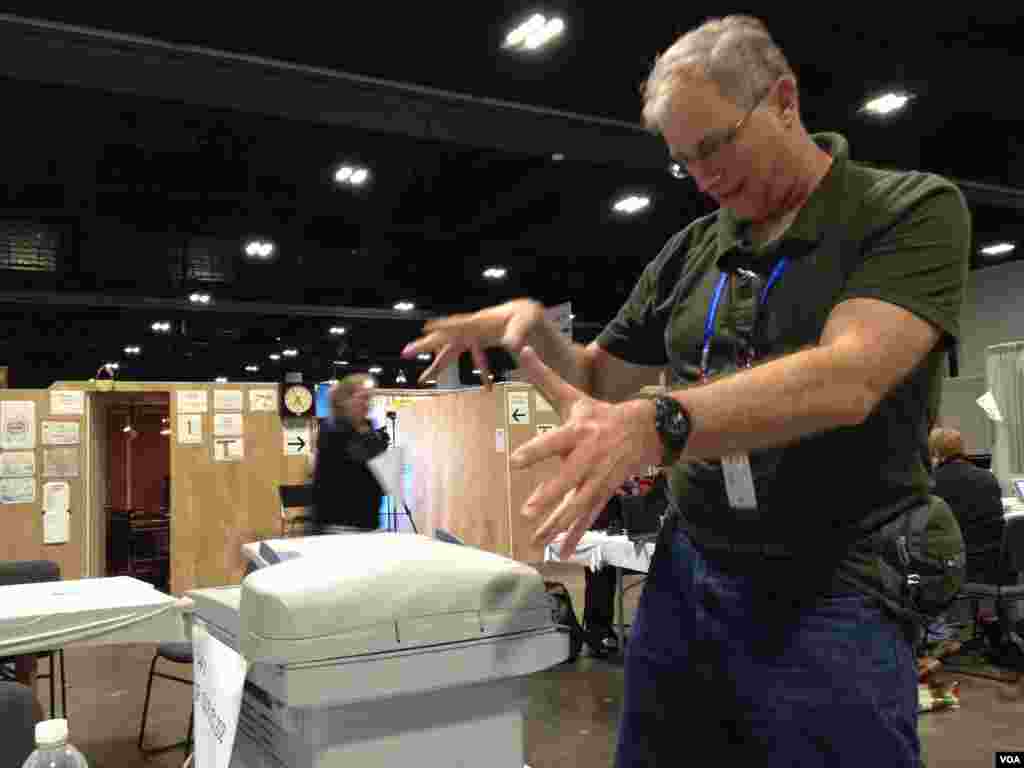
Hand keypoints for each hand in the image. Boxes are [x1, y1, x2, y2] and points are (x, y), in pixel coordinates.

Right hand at [401, 299, 544, 388]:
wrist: (529, 317)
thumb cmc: (527, 315)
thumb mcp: (526, 320)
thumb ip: (518, 332)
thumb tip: (510, 345)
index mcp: (481, 322)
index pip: (459, 324)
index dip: (443, 327)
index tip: (426, 329)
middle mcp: (473, 329)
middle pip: (445, 338)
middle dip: (425, 346)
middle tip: (405, 352)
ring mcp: (475, 337)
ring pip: (452, 351)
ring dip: (439, 365)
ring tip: (423, 379)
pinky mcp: (480, 343)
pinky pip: (473, 360)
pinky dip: (480, 375)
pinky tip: (487, 388)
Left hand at [509, 347, 661, 558]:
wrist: (646, 431)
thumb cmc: (599, 414)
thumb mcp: (573, 395)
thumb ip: (544, 378)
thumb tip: (521, 350)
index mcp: (578, 431)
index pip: (554, 441)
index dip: (536, 451)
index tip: (515, 460)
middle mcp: (588, 457)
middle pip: (568, 479)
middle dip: (550, 496)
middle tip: (528, 510)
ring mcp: (598, 478)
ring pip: (577, 504)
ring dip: (558, 524)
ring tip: (537, 540)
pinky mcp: (604, 493)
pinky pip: (588, 516)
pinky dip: (577, 535)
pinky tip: (562, 551)